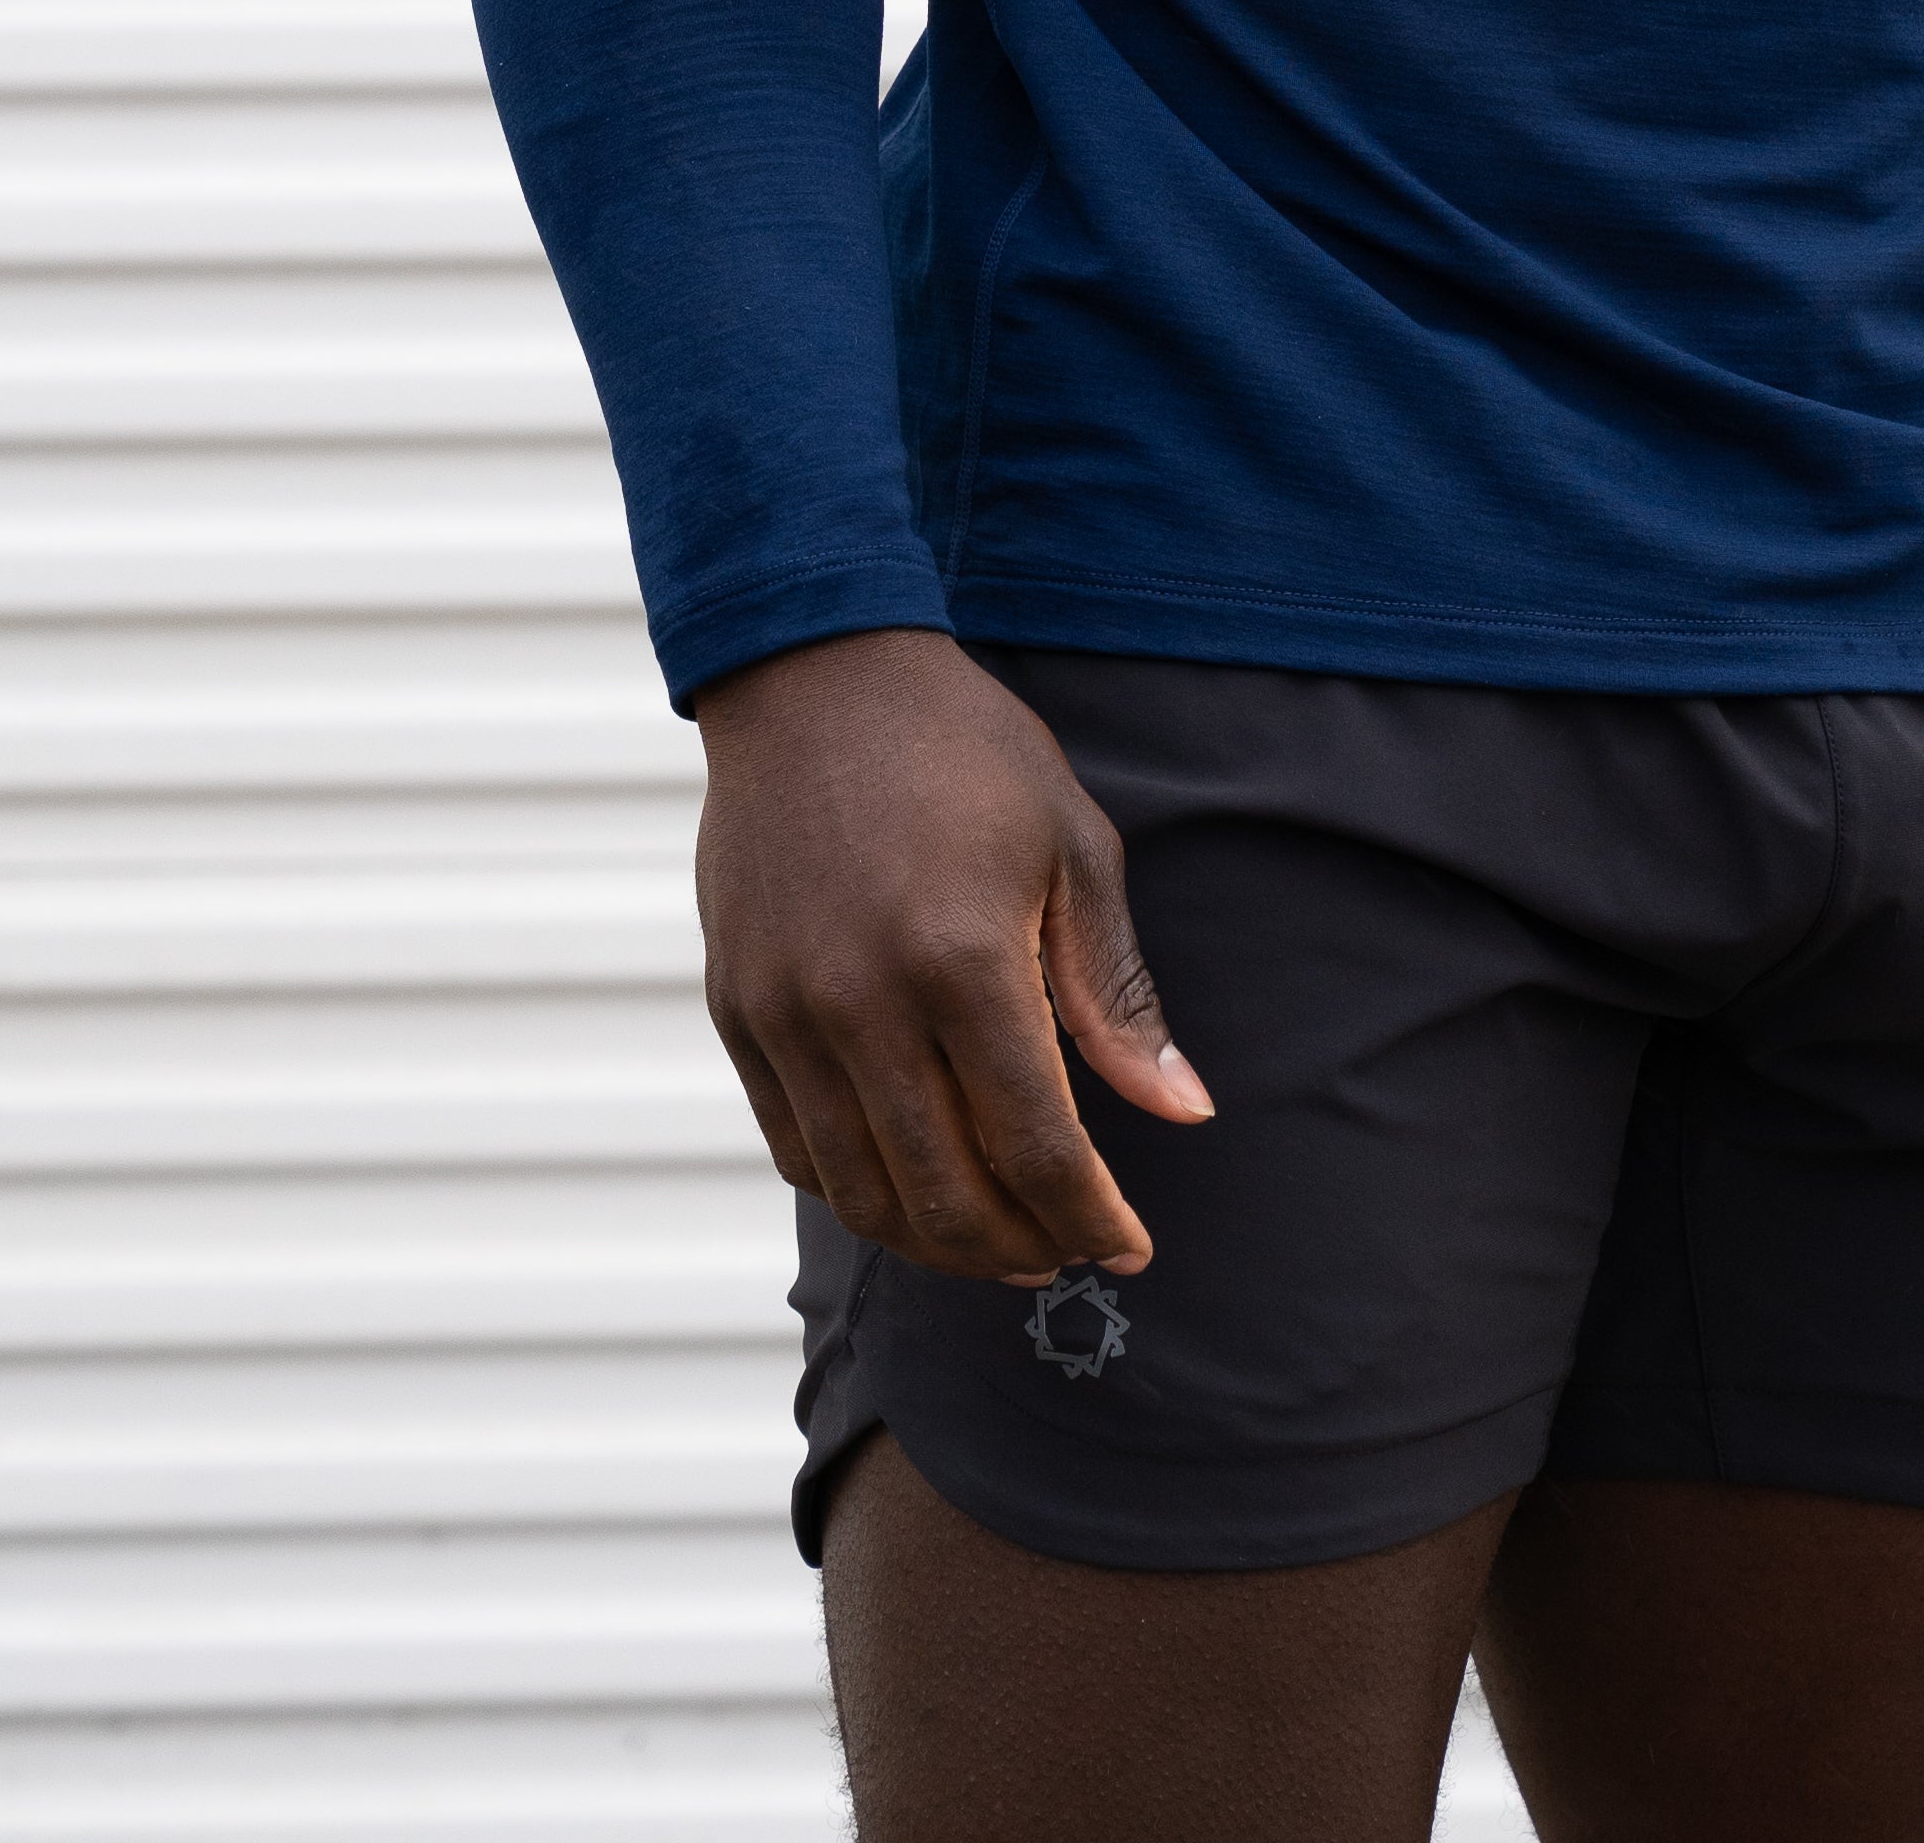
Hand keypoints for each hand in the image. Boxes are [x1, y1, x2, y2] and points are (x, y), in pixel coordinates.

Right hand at [693, 626, 1213, 1284]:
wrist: (815, 674)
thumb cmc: (965, 751)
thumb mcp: (1072, 847)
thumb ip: (1116, 994)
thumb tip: (1184, 1112)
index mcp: (964, 962)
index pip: (1037, 1149)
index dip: (1092, 1218)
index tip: (1130, 1248)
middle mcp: (864, 1006)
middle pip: (946, 1199)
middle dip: (1021, 1250)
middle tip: (1067, 1250)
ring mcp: (787, 1015)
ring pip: (863, 1196)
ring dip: (939, 1244)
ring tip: (997, 1237)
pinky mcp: (739, 1011)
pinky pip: (795, 1150)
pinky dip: (858, 1194)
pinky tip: (912, 1183)